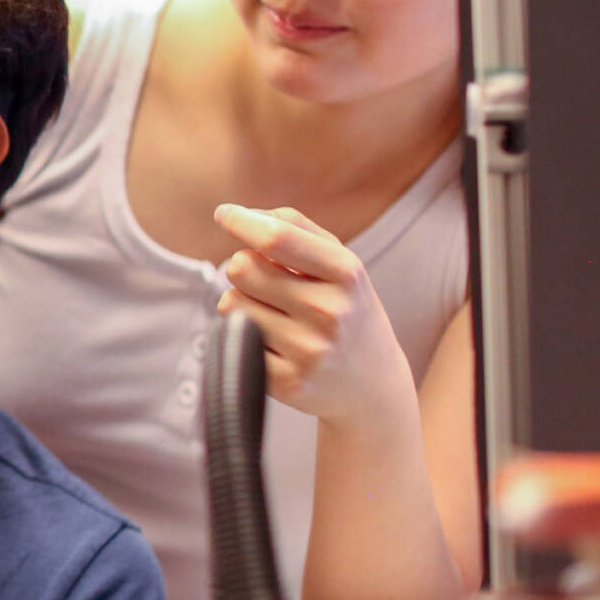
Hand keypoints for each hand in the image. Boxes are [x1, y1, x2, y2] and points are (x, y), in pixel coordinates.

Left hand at [214, 204, 414, 425]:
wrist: (373, 385)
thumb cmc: (346, 309)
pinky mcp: (286, 382)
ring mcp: (309, 350)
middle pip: (242, 267)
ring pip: (230, 303)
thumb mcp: (340, 264)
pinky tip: (273, 342)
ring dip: (240, 302)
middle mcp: (330, 312)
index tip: (225, 215)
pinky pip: (232, 339)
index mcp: (346, 274)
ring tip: (273, 314)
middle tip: (266, 282)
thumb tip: (235, 214)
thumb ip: (295, 228)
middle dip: (244, 267)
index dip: (243, 222)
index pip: (278, 238)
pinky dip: (242, 335)